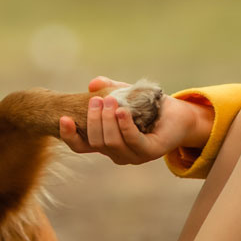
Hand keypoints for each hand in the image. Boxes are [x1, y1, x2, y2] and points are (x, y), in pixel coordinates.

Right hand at [57, 76, 210, 165]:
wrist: (177, 113)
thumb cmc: (147, 105)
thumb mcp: (123, 93)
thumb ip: (108, 88)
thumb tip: (93, 85)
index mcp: (105, 143)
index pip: (80, 146)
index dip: (69, 135)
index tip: (63, 118)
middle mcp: (117, 153)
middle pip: (95, 142)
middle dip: (93, 120)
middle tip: (97, 100)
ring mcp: (133, 156)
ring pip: (112, 143)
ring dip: (108, 120)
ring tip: (110, 101)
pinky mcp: (150, 152)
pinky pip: (133, 141)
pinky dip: (125, 126)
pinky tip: (123, 111)